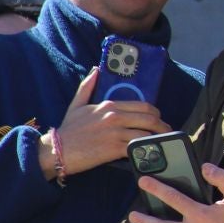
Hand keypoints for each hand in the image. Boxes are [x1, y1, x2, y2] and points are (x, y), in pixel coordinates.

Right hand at [49, 68, 168, 175]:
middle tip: (166, 133)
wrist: (56, 150)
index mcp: (109, 105)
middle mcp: (115, 116)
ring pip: (147, 133)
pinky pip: (137, 147)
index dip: (156, 113)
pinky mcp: (113, 149)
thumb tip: (96, 69)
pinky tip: (150, 153)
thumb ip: (87, 86)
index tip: (159, 120)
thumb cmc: (68, 129)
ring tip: (162, 144)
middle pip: (150, 118)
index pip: (143, 106)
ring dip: (158, 139)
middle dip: (162, 126)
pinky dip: (146, 150)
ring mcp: (115, 133)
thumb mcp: (76, 104)